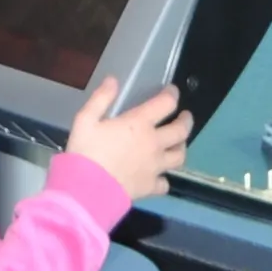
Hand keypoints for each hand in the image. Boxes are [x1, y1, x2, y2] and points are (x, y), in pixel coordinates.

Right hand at [63, 75, 189, 203]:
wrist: (87, 189)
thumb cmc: (86, 151)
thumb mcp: (85, 119)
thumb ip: (101, 98)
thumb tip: (113, 80)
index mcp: (139, 124)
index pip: (166, 104)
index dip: (172, 94)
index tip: (172, 91)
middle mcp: (154, 143)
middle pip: (181, 131)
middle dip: (186, 121)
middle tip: (185, 117)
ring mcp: (155, 167)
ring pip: (179, 156)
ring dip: (182, 147)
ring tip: (179, 143)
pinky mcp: (151, 186)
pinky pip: (165, 183)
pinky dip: (165, 178)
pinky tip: (160, 175)